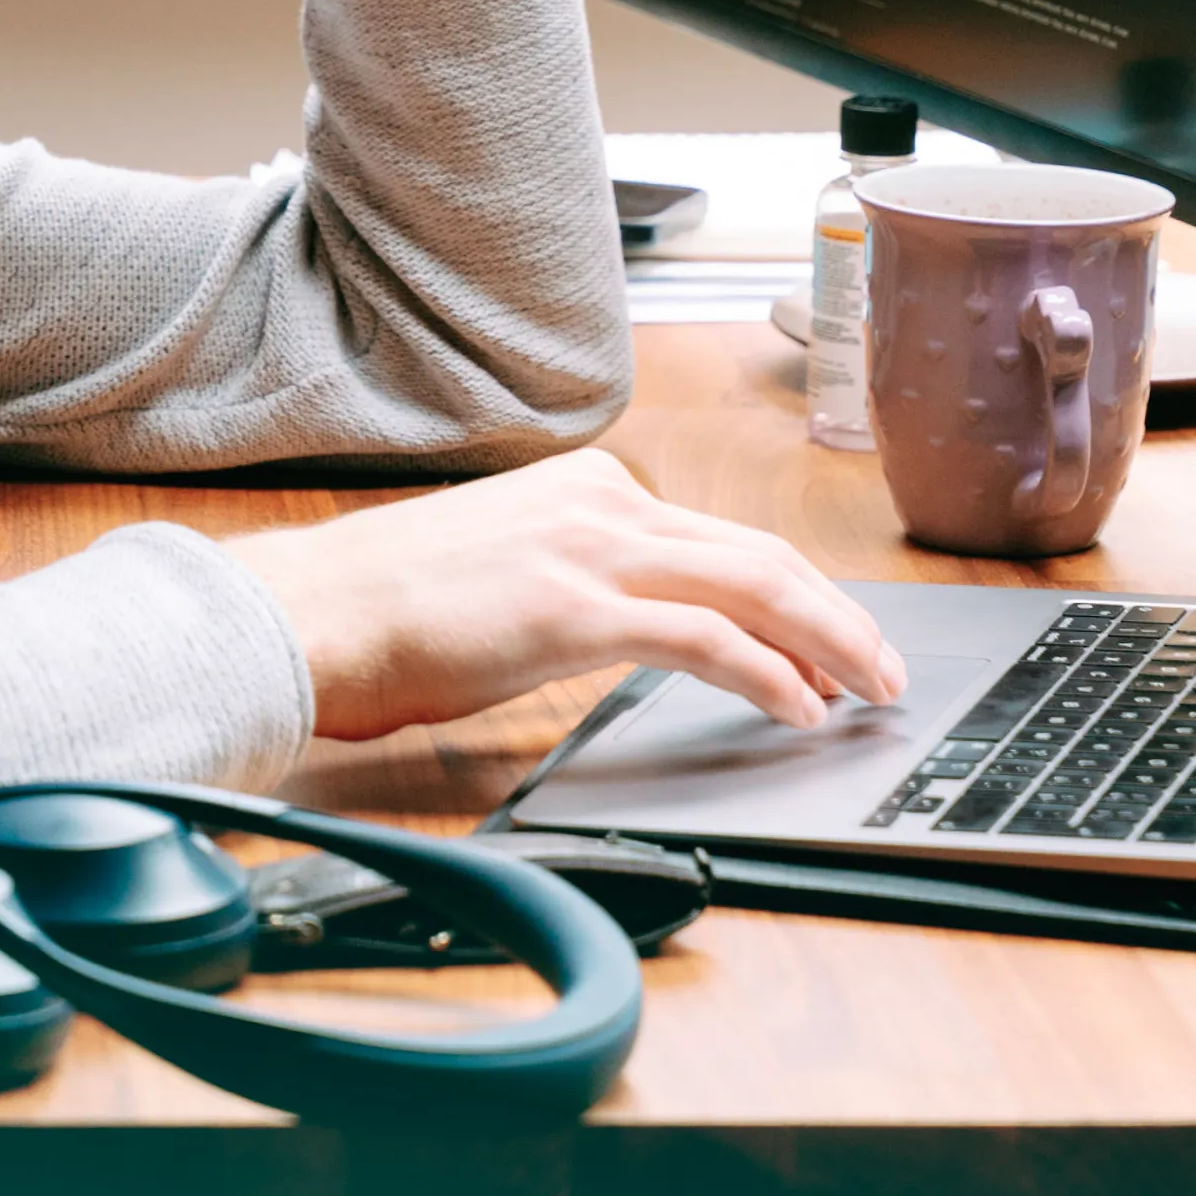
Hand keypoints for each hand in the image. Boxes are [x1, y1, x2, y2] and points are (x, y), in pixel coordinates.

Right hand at [223, 447, 907, 742]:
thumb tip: (638, 630)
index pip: (719, 537)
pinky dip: (767, 673)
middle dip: (837, 614)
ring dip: (828, 641)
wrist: (310, 610)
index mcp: (584, 487)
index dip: (793, 592)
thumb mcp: (503, 568)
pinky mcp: (573, 608)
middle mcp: (599, 502)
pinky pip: (703, 638)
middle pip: (757, 552)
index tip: (832, 637)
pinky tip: (799, 707)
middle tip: (885, 666)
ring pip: (752, 584)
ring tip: (870, 689)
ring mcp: (589, 549)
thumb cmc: (386, 606)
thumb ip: (578, 579)